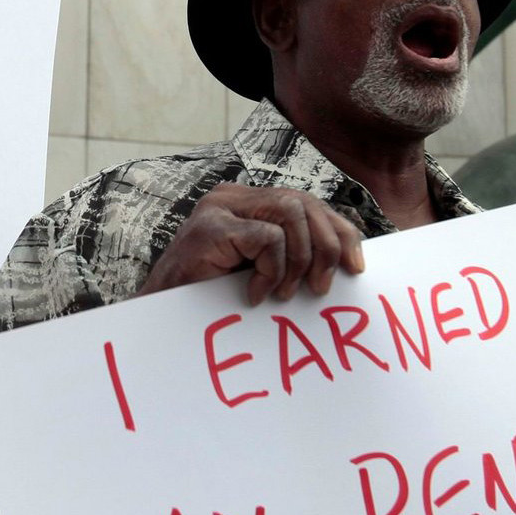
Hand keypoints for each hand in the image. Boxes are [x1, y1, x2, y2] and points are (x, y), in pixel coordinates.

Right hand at [140, 183, 364, 303]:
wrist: (160, 317)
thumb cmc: (210, 299)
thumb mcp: (261, 271)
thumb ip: (293, 255)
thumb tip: (348, 258)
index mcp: (247, 203)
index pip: (308, 203)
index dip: (339, 231)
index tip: (355, 266)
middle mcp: (233, 197)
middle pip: (305, 203)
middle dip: (326, 245)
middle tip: (320, 287)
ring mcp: (219, 208)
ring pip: (291, 215)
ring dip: (298, 260)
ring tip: (283, 293)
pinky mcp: (210, 228)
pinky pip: (267, 239)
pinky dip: (271, 271)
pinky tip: (254, 293)